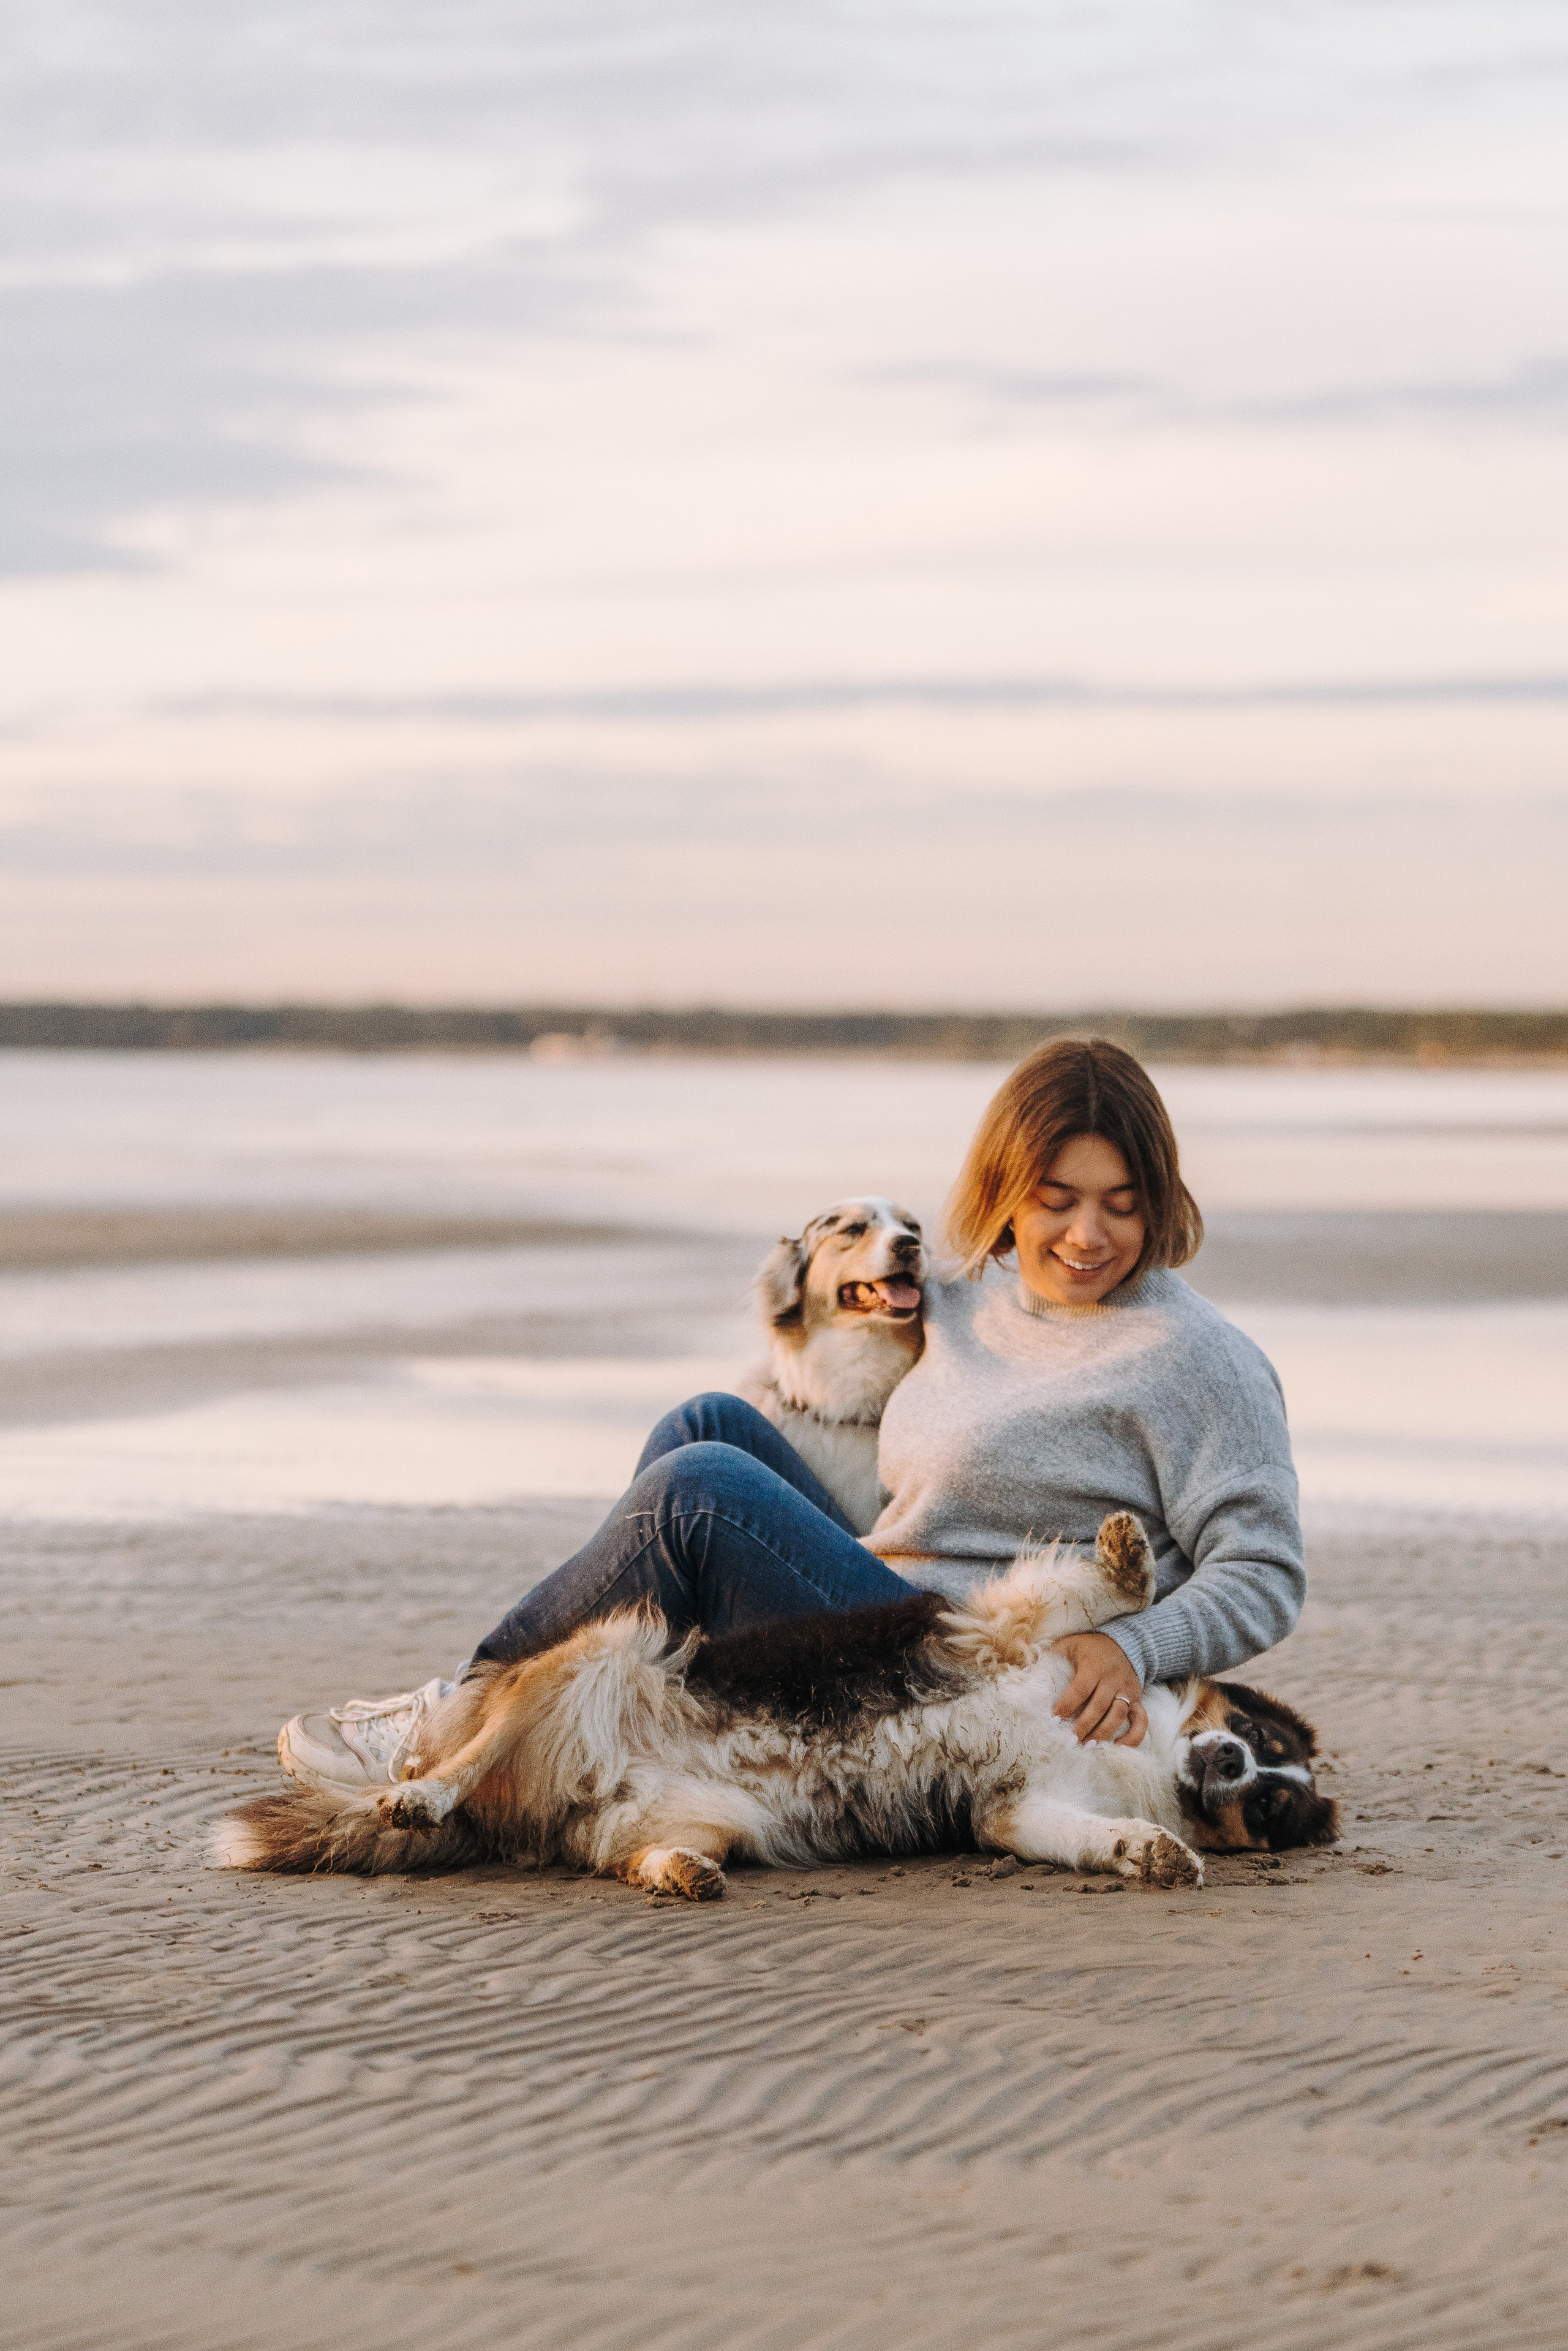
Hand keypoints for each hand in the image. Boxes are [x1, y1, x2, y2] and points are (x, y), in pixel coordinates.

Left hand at [1050, 1632, 1146, 1746]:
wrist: (1126, 1642)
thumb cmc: (1091, 1647)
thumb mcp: (1070, 1644)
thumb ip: (1051, 1655)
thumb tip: (1026, 1673)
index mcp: (1094, 1666)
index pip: (1080, 1689)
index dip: (1067, 1706)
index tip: (1053, 1720)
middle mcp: (1113, 1680)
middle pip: (1099, 1706)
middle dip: (1083, 1726)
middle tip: (1069, 1741)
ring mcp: (1128, 1691)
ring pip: (1118, 1716)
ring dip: (1103, 1733)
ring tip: (1087, 1746)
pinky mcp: (1138, 1699)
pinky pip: (1141, 1721)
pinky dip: (1133, 1736)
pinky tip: (1118, 1747)